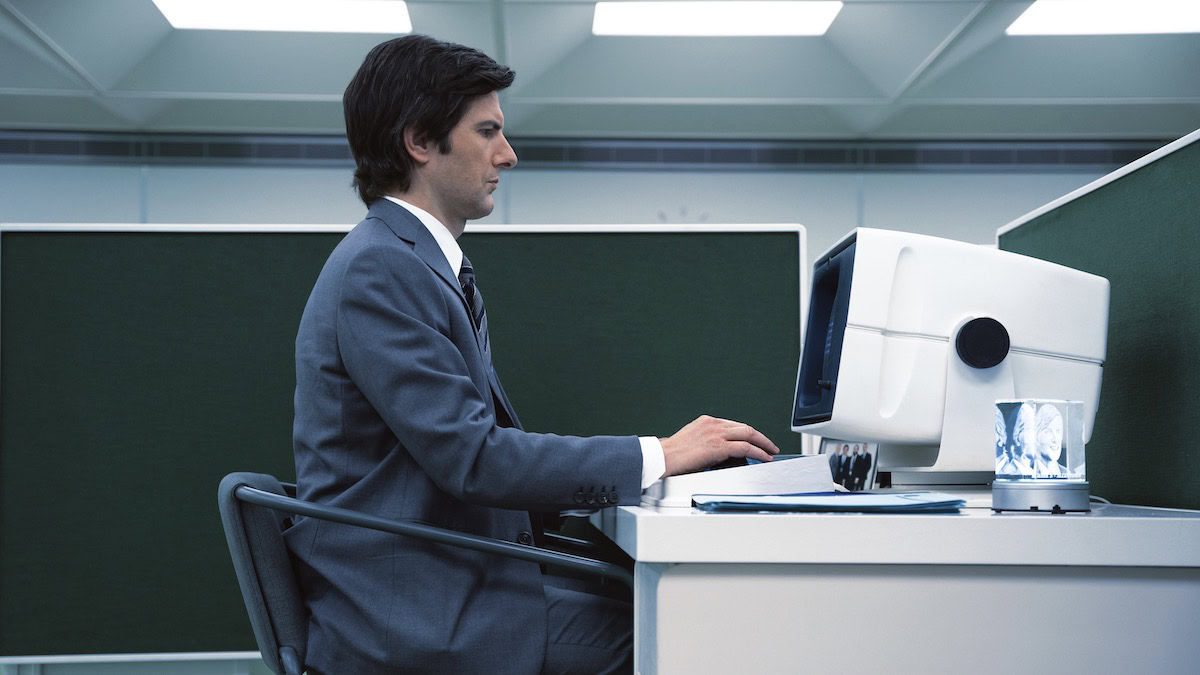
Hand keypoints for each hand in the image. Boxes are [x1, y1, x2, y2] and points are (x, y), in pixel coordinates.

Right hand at [660, 415, 780, 476]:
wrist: (663, 458)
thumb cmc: (672, 455)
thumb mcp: (692, 442)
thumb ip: (707, 443)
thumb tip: (718, 454)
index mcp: (707, 421)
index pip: (734, 425)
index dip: (747, 433)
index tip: (755, 440)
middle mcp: (713, 424)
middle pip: (745, 427)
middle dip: (760, 437)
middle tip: (770, 445)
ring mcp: (717, 433)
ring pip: (749, 434)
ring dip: (764, 444)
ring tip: (771, 452)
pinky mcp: (719, 446)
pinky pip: (745, 447)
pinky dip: (759, 452)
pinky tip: (765, 458)